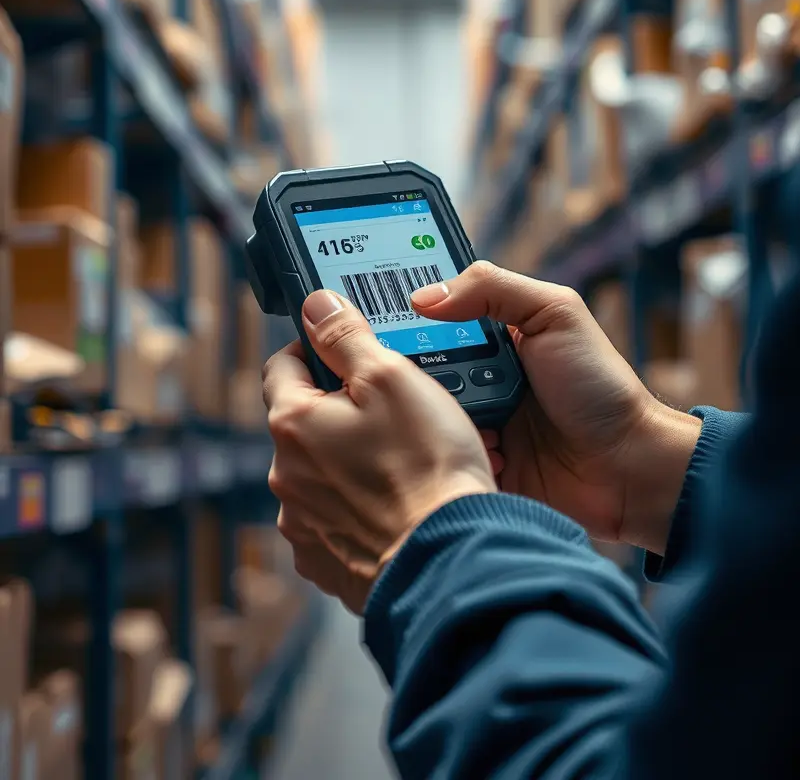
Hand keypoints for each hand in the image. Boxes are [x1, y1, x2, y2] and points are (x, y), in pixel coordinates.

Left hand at [262, 290, 495, 613]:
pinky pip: (335, 519)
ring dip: (350, 461)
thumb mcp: (391, 377)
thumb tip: (315, 305)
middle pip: (304, 421)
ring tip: (404, 462)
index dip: (317, 351)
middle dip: (341, 410)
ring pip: (321, 471)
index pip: (283, 365)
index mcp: (292, 423)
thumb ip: (346, 336)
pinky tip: (397, 505)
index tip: (352, 354)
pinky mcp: (326, 562)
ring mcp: (302, 524)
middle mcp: (285, 476)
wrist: (449, 558)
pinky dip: (360, 508)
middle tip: (394, 409)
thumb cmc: (426, 465)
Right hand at [412, 263, 700, 554]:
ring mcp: (476, 423)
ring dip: (433, 413)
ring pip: (424, 412)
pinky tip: (461, 450)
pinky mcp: (476, 466)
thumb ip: (492, 288)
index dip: (402, 309)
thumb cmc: (599, 385)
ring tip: (453, 411)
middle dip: (411, 368)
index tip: (370, 303)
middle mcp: (477, 378)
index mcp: (492, 337)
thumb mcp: (554, 313)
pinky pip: (441, 458)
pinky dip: (446, 453)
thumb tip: (423, 296)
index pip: (434, 315)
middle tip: (406, 368)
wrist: (629, 468)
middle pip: (417, 365)